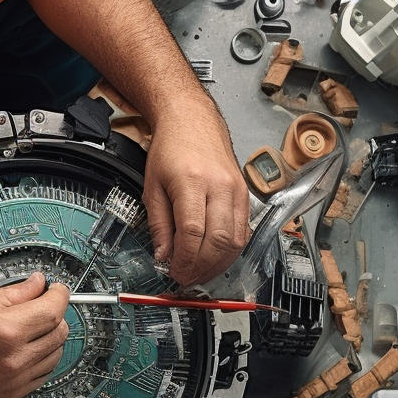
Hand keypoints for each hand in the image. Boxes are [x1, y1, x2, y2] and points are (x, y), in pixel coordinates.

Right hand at [0, 273, 68, 397]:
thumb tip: (38, 284)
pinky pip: (42, 376)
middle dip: (55, 315)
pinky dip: (41, 360)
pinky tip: (25, 350)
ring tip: (30, 330)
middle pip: (59, 333)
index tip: (57, 290)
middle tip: (41, 306)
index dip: (59, 295)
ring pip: (55, 356)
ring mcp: (13, 381)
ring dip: (50, 339)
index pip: (53, 310)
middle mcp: (13, 359)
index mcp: (6, 330)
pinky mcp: (10, 395)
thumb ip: (16, 293)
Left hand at [142, 105, 249, 286]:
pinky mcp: (245, 193)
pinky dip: (231, 250)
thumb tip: (163, 255)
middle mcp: (219, 186)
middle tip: (186, 277)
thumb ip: (158, 224)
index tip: (174, 271)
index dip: (185, 260)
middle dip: (202, 268)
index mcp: (192, 182)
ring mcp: (236, 190)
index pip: (193, 233)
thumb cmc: (171, 147)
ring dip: (218, 264)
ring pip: (236, 240)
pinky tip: (216, 257)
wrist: (192, 119)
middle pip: (219, 241)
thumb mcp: (152, 185)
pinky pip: (244, 230)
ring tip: (200, 272)